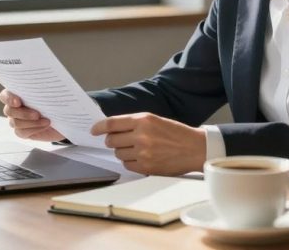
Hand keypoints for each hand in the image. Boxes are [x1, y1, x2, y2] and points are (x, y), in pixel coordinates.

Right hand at [0, 89, 64, 141]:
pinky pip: (22, 132)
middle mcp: (14, 107)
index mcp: (17, 94)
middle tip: (37, 114)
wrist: (62, 116)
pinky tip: (45, 125)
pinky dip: (34, 129)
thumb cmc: (55, 101)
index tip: (18, 102)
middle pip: (9, 111)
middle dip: (23, 113)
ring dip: (31, 122)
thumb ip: (44, 89)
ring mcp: (17, 120)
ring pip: (15, 123)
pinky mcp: (22, 132)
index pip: (5, 95)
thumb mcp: (52, 92)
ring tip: (46, 121)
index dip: (9, 98)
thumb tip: (44, 84)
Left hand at [90, 112, 206, 175]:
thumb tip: (112, 130)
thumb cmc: (176, 133)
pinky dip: (130, 162)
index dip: (99, 127)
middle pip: (112, 140)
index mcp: (143, 120)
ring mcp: (143, 152)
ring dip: (123, 152)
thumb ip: (134, 123)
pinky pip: (127, 165)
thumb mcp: (155, 120)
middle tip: (119, 141)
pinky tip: (141, 158)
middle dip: (112, 141)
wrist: (194, 149)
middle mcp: (141, 135)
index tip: (94, 130)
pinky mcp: (146, 167)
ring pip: (118, 153)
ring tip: (136, 149)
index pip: (112, 123)